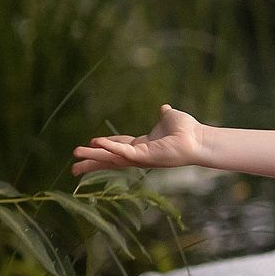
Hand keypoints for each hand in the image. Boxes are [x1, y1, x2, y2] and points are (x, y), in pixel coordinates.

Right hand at [72, 104, 210, 176]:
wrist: (200, 138)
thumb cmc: (188, 130)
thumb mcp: (170, 118)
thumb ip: (164, 115)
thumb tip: (164, 108)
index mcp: (143, 146)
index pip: (118, 146)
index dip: (104, 146)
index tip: (90, 143)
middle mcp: (140, 154)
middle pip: (110, 159)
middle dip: (92, 162)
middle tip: (74, 166)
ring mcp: (142, 157)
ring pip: (113, 158)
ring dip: (94, 156)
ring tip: (75, 155)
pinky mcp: (146, 156)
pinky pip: (124, 152)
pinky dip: (111, 147)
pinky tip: (97, 143)